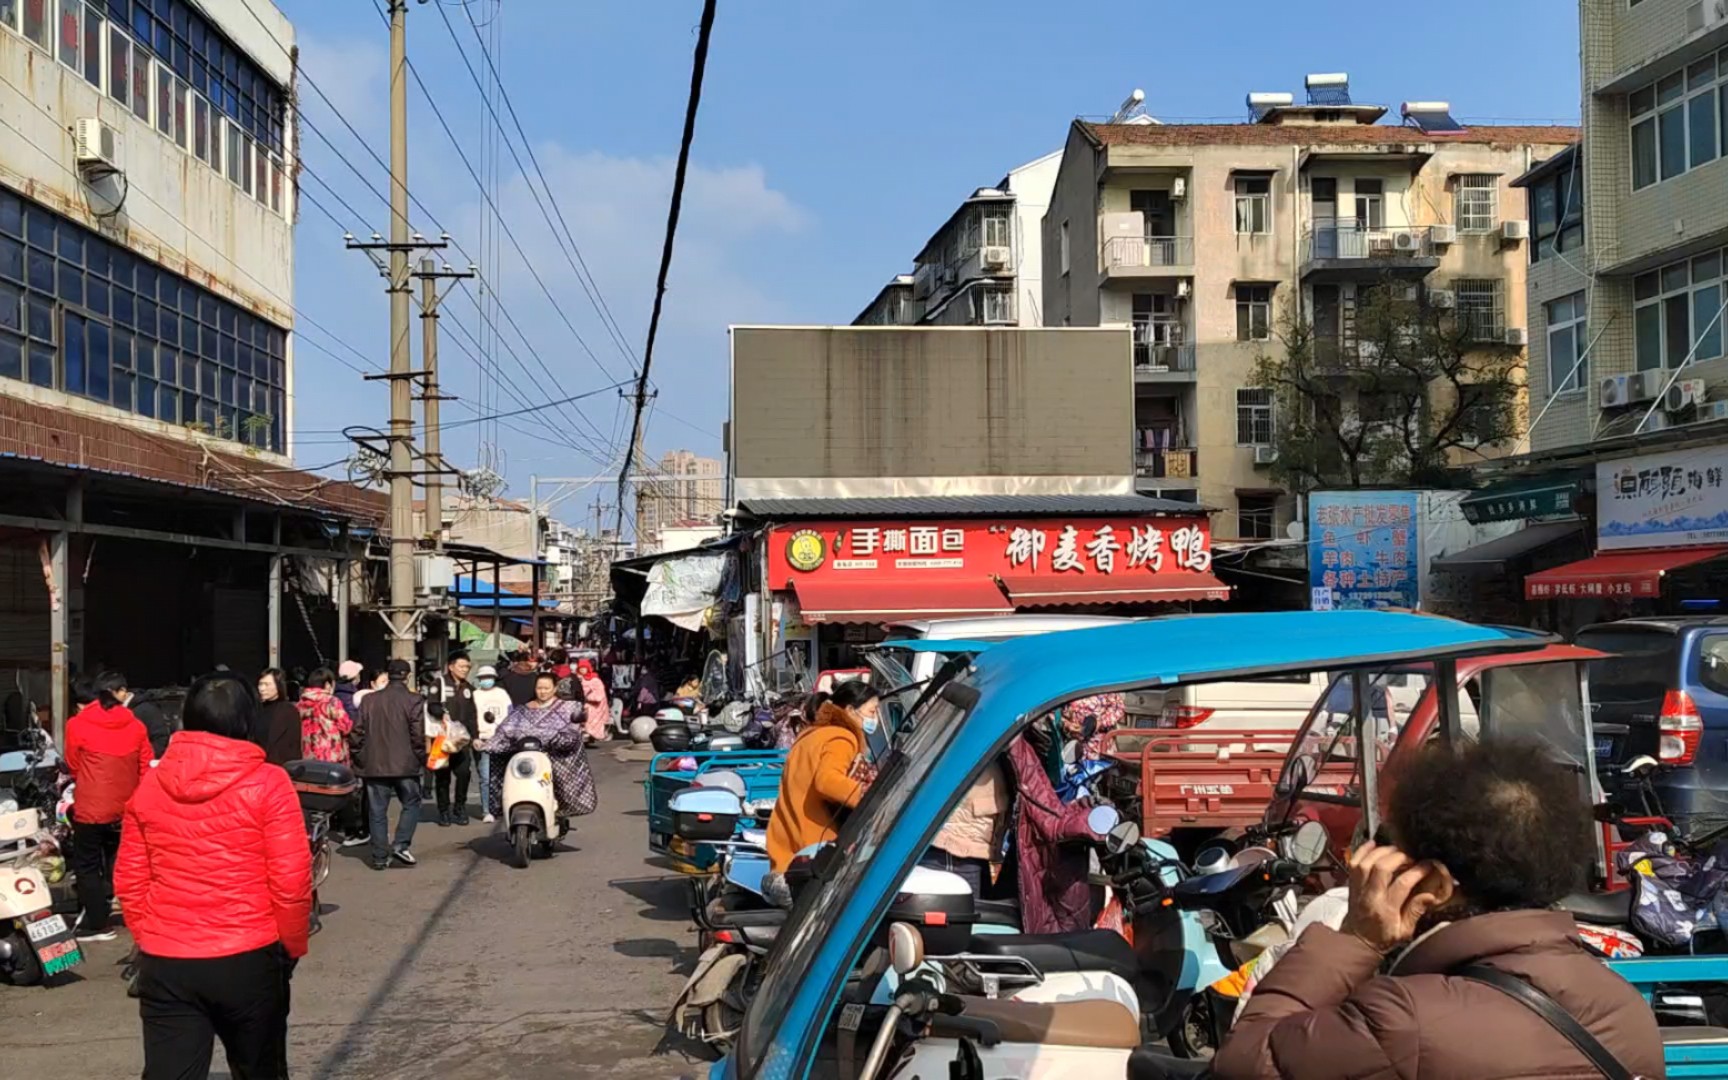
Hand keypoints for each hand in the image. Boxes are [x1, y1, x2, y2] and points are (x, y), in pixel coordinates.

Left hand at [1338, 841, 1452, 953]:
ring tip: (1396, 851)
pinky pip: (1353, 862)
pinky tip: (1373, 844)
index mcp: (1386, 909)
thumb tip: (1430, 896)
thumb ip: (1415, 912)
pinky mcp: (1351, 883)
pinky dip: (1362, 850)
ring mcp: (1358, 888)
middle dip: (1399, 857)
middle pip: (1382, 868)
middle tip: (1411, 857)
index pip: (1402, 884)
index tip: (1427, 865)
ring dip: (1382, 852)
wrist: (1358, 941)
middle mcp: (1370, 896)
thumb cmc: (1383, 937)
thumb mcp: (1404, 932)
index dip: (1417, 871)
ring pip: (1366, 862)